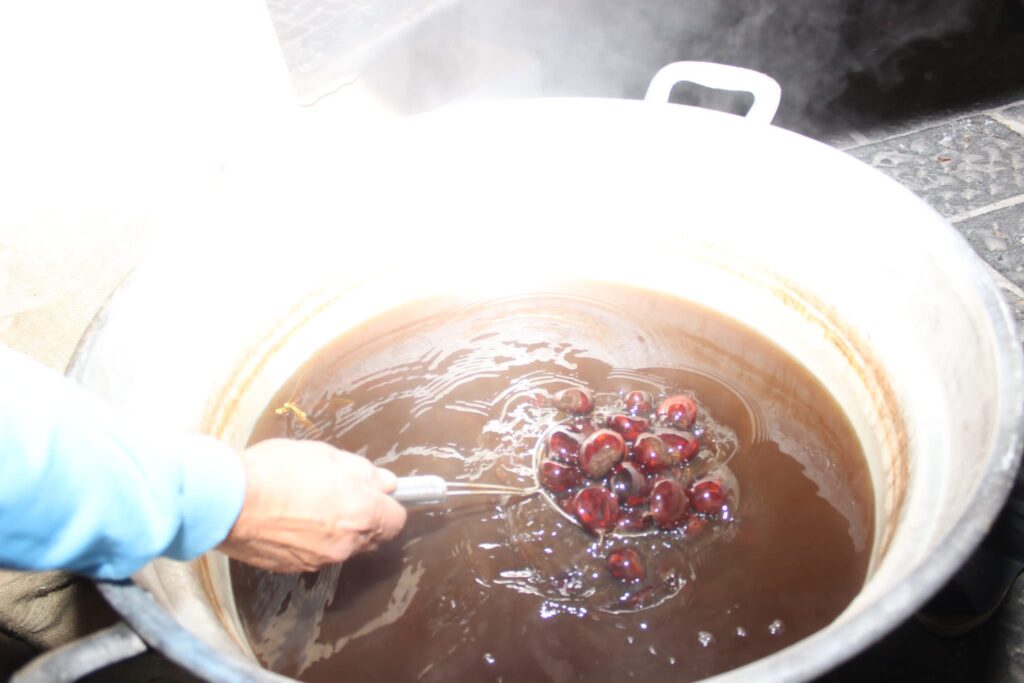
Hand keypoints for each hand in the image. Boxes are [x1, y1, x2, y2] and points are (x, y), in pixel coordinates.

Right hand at [217, 439, 406, 572]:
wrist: (228, 500)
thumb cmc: (277, 471)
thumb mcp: (327, 455)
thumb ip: (363, 473)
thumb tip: (384, 483)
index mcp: (362, 513)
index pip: (396, 521)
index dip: (388, 506)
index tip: (378, 496)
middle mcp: (346, 543)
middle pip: (371, 537)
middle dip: (364, 519)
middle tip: (342, 495)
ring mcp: (319, 559)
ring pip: (341, 546)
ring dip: (335, 530)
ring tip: (309, 504)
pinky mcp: (293, 567)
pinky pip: (313, 554)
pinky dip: (308, 540)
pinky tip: (289, 519)